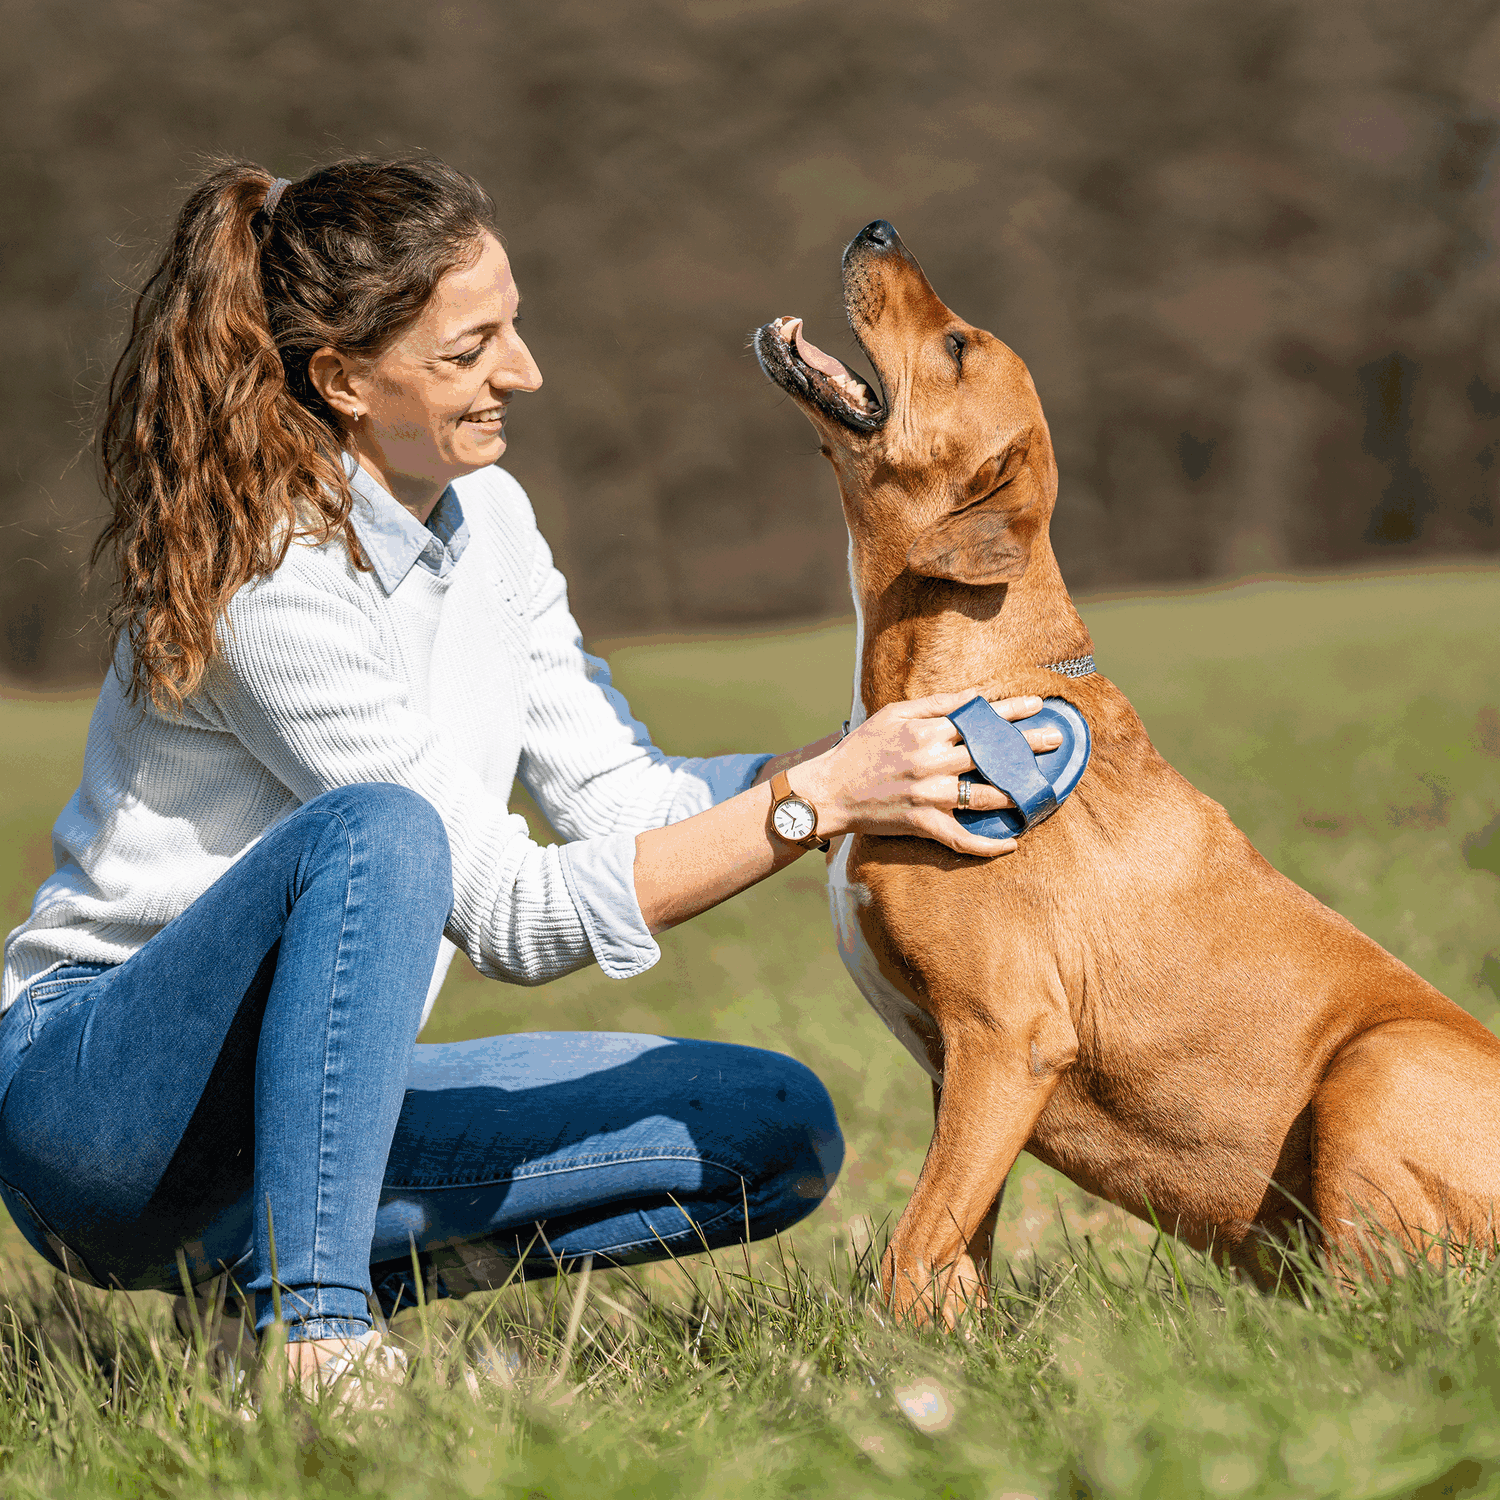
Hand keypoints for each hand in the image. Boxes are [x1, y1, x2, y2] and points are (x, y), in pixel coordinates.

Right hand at [792, 693, 1061, 856]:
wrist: (828, 791)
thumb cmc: (860, 749)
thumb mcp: (893, 715)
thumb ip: (935, 705)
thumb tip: (973, 697)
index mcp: (926, 732)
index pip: (979, 719)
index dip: (1011, 711)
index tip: (1039, 705)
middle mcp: (933, 762)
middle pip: (990, 753)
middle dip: (1026, 746)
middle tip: (1056, 741)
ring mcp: (930, 795)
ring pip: (985, 796)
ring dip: (1016, 793)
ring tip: (1042, 791)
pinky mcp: (922, 823)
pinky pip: (962, 838)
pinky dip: (988, 845)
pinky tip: (1012, 843)